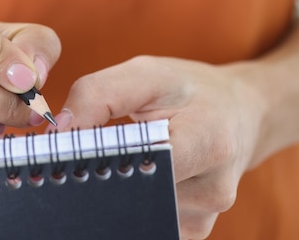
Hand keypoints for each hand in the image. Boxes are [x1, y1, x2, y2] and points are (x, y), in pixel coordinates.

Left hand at [52, 56, 266, 239]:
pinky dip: (130, 200)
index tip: (65, 151)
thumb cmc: (190, 90)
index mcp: (209, 139)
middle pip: (136, 195)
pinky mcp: (195, 229)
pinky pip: (147, 221)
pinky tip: (133, 176)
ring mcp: (206, 216)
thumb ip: (98, 94)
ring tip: (117, 160)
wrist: (239, 114)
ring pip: (136, 212)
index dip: (98, 157)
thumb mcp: (147, 74)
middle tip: (81, 158)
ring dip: (115, 189)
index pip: (143, 163)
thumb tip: (59, 132)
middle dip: (102, 178)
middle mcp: (214, 188)